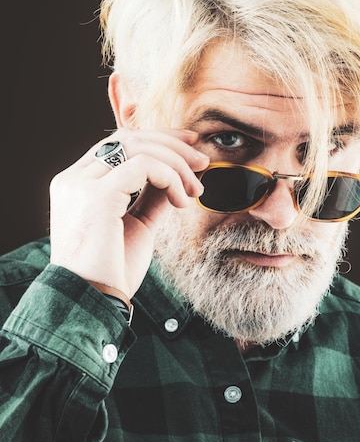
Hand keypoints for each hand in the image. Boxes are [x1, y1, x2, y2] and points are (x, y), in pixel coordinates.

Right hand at [49, 128, 208, 298]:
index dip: (158, 139)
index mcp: (78, 184)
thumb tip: (178, 176)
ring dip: (176, 164)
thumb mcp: (138, 224)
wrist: (92, 303)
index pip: (119, 144)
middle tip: (202, 163)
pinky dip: (170, 177)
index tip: (190, 148)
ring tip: (195, 190)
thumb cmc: (111, 270)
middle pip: (129, 138)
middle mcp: (74, 179)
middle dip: (172, 144)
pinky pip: (144, 166)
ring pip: (138, 147)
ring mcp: (81, 185)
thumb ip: (152, 196)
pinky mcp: (95, 195)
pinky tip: (182, 202)